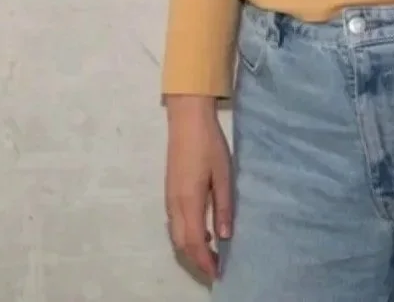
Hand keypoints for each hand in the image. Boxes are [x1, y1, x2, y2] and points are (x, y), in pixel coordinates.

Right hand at [165, 95, 232, 281]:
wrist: (187, 120)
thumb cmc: (209, 145)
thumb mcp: (223, 174)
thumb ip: (223, 206)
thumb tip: (224, 236)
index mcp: (189, 202)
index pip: (195, 242)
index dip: (205, 261)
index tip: (217, 273)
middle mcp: (175, 204)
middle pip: (181, 243)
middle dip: (196, 260)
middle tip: (215, 268)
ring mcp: (169, 197)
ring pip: (176, 235)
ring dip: (190, 248)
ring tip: (211, 252)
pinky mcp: (170, 190)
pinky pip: (175, 223)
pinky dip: (186, 235)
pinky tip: (202, 229)